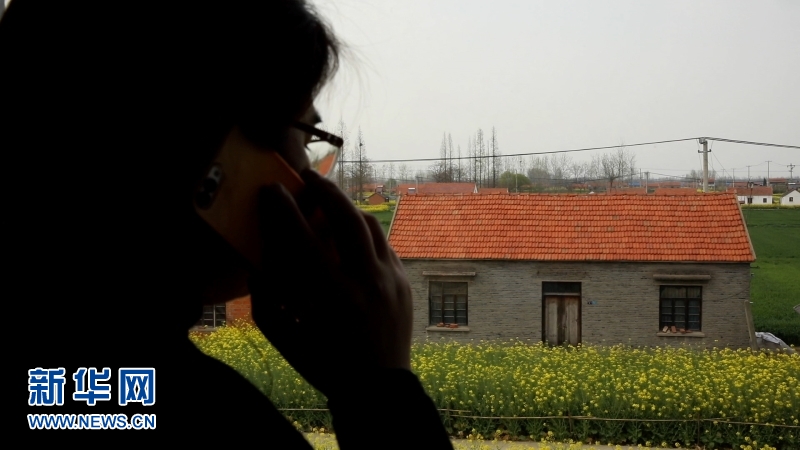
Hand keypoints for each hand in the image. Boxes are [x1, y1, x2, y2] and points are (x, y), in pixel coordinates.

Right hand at [247, 171, 411, 400]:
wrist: (379, 390)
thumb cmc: (326, 366)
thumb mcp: (286, 340)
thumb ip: (265, 302)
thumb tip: (258, 265)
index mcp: (333, 297)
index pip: (303, 239)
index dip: (284, 210)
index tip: (272, 191)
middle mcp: (366, 282)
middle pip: (347, 218)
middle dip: (326, 190)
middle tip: (308, 178)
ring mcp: (390, 280)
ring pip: (371, 225)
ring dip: (348, 209)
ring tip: (331, 203)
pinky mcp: (404, 282)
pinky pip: (384, 245)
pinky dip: (365, 234)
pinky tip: (351, 236)